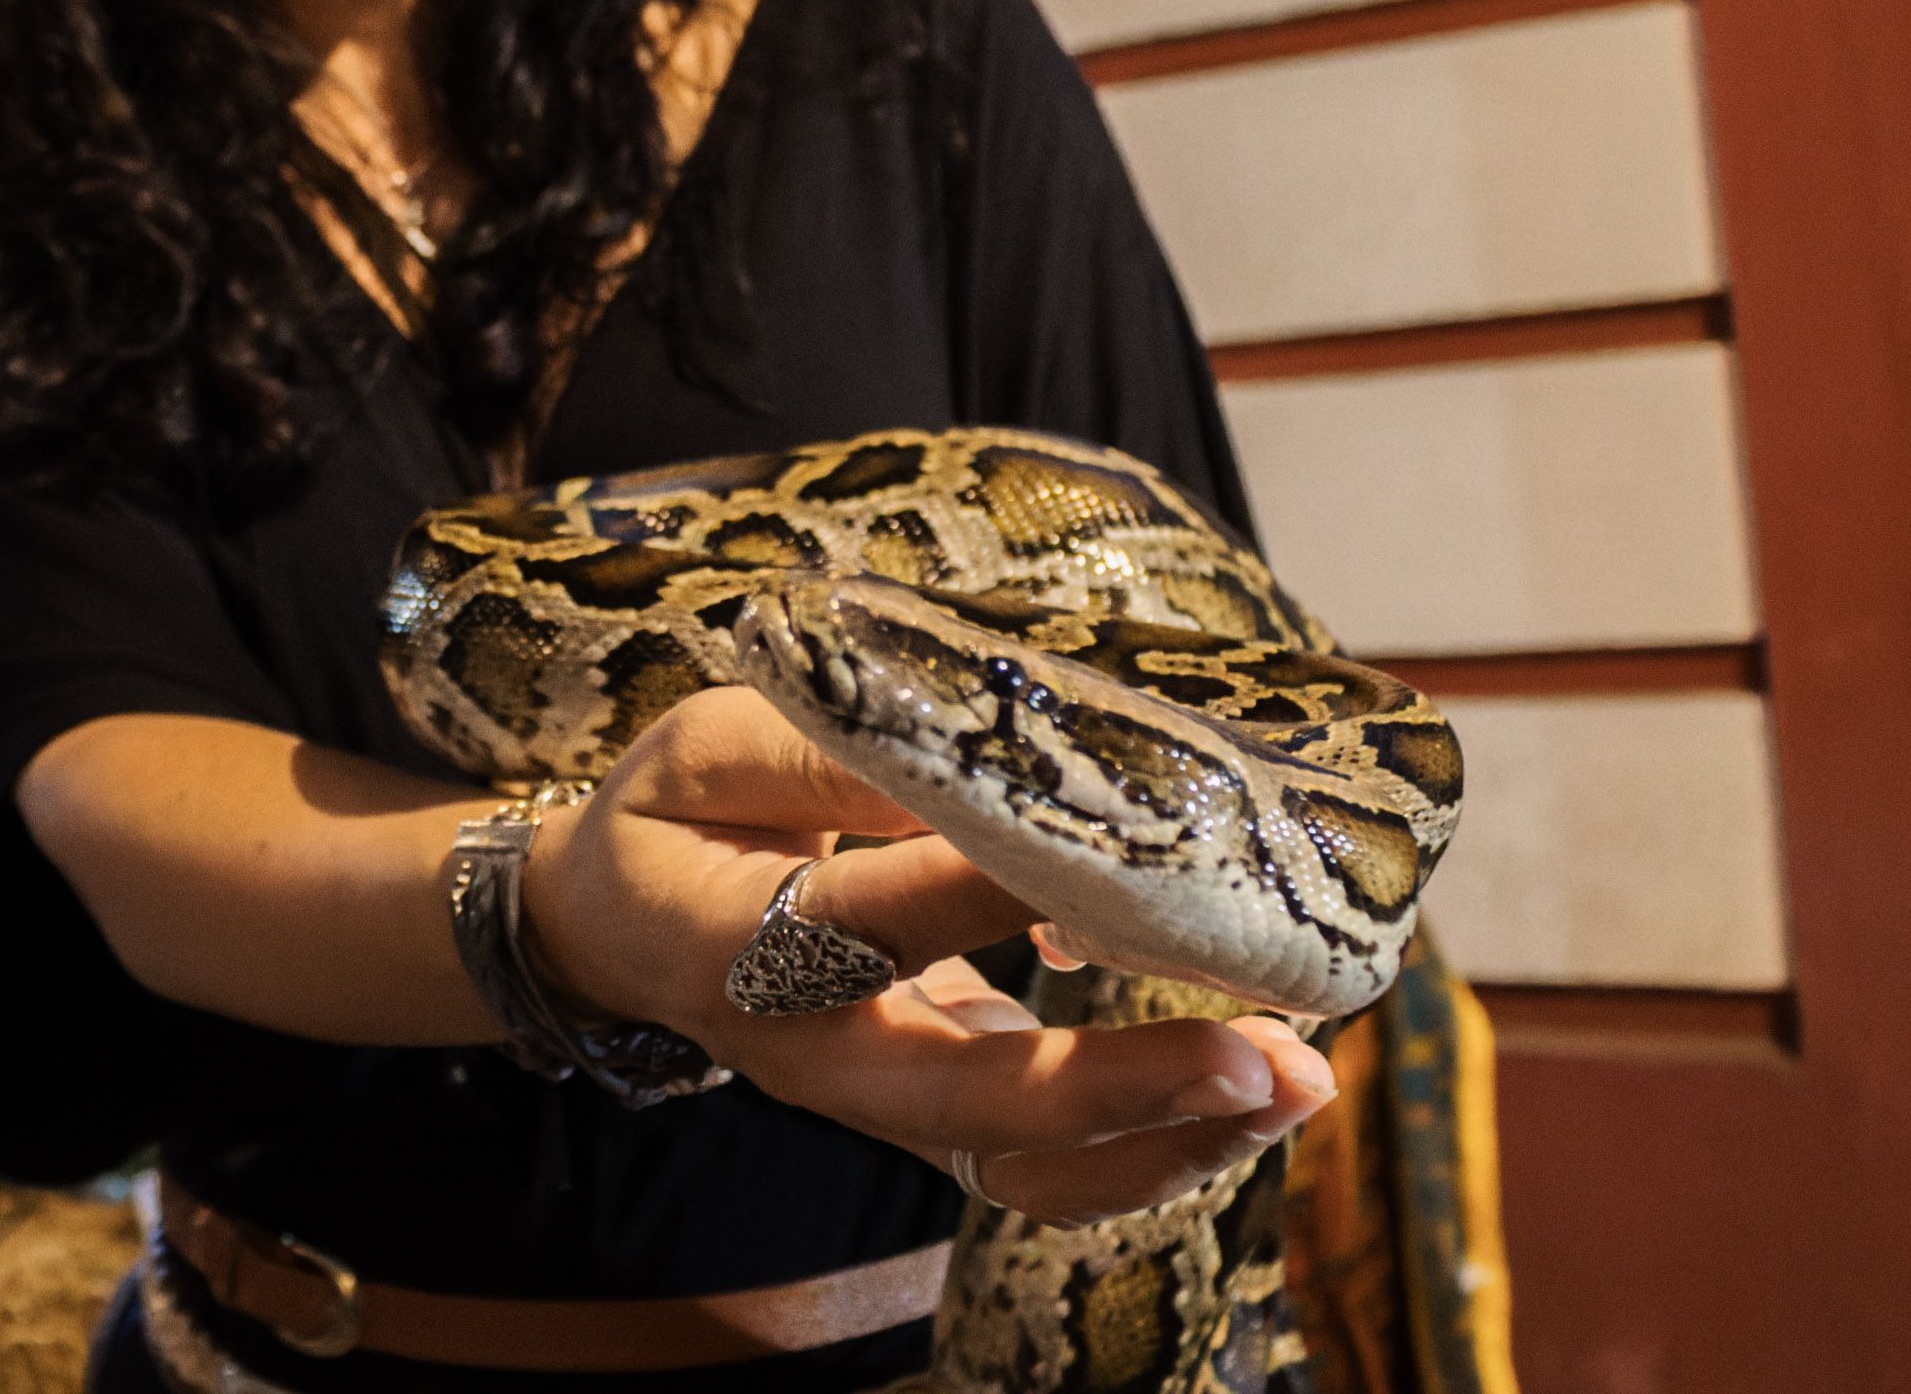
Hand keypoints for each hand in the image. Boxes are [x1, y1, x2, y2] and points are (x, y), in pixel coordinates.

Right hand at [520, 687, 1333, 1226]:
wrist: (619, 930)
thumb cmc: (674, 816)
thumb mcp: (711, 746)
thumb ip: (828, 750)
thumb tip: (966, 743)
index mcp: (737, 948)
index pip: (873, 924)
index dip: (982, 892)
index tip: (1110, 852)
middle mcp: (817, 1056)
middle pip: (974, 1102)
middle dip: (1128, 1090)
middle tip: (1267, 1058)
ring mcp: (883, 1102)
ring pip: (1026, 1166)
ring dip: (1169, 1139)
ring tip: (1291, 1083)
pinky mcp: (936, 1113)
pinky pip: (1044, 1164)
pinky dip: (1152, 1143)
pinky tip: (1242, 1090)